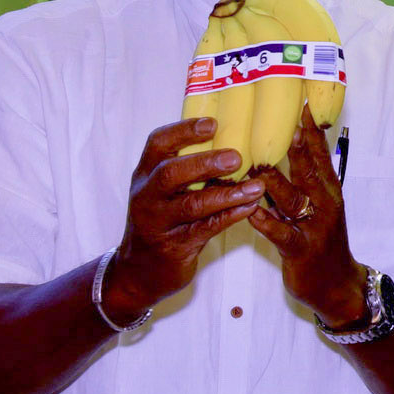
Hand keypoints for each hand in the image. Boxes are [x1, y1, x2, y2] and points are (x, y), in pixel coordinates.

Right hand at [104, 118, 267, 322]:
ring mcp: (158, 223)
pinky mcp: (174, 247)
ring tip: (255, 187)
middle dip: (205, 163)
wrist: (139, 270)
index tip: (213, 123)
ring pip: (191, 205)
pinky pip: (204, 229)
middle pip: (171, 173)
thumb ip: (187, 168)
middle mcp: (147, 196)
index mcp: (145, 174)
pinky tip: (250, 207)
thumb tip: (232, 139)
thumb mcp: (162, 191)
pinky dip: (230, 216)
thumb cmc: (161, 220)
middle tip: (236, 157)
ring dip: (227, 194)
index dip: (183, 130)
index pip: (157, 144)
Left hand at [249, 108, 365, 328]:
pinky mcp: (300, 249)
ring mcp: (314, 227)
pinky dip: (265, 221)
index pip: (321, 155)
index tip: (303, 106)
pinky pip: (282, 233)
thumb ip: (306, 182)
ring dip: (274, 181)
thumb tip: (289, 151)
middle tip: (286, 123)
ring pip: (293, 199)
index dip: (312, 132)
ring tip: (255, 164)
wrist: (338, 285)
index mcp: (329, 191)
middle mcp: (325, 205)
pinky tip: (250, 211)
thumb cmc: (323, 242)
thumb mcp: (321, 208)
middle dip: (298, 147)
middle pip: (310, 170)